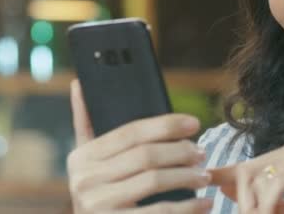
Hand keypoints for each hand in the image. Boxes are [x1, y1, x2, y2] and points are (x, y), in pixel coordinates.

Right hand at [67, 79, 212, 212]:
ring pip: (155, 181)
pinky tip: (204, 203)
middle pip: (146, 156)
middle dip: (181, 152)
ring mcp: (98, 206)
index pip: (131, 132)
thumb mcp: (86, 160)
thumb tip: (79, 83)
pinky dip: (187, 207)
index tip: (194, 123)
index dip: (167, 124)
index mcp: (82, 157)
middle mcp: (85, 180)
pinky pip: (160, 212)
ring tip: (205, 176)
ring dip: (187, 177)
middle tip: (202, 153)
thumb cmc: (99, 190)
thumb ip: (85, 122)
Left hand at [209, 136, 283, 213]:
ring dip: (256, 206)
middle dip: (243, 199)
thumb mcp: (283, 209)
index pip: (252, 164)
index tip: (208, 183)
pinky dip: (269, 203)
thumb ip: (258, 197)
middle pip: (252, 169)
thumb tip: (221, 182)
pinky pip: (279, 181)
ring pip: (262, 176)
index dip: (227, 176)